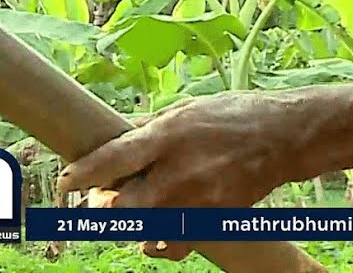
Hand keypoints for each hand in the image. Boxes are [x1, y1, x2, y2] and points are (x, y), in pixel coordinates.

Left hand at [57, 90, 308, 260]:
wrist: (286, 137)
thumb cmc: (237, 115)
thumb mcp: (189, 108)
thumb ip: (152, 127)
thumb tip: (117, 137)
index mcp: (170, 134)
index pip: (112, 160)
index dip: (81, 175)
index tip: (66, 182)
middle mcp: (180, 170)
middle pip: (120, 204)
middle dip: (102, 205)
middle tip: (99, 198)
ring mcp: (197, 199)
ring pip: (142, 228)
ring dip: (128, 222)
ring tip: (131, 209)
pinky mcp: (212, 218)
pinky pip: (171, 245)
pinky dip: (157, 245)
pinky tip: (152, 237)